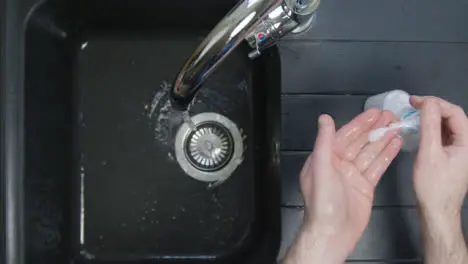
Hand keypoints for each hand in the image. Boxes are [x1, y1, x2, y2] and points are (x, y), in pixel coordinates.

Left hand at [284, 109, 401, 263]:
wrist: (333, 232)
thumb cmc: (322, 201)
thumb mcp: (320, 167)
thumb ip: (324, 142)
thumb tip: (324, 118)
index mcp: (325, 158)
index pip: (344, 136)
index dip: (359, 123)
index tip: (374, 112)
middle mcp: (339, 165)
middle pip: (359, 142)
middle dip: (374, 129)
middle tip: (391, 115)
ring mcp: (353, 175)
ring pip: (370, 153)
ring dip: (383, 139)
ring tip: (398, 126)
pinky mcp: (366, 186)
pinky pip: (377, 167)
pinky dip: (387, 155)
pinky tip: (396, 144)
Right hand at [410, 96, 467, 217]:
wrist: (437, 210)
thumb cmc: (433, 185)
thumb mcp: (428, 153)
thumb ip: (429, 126)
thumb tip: (427, 103)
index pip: (454, 112)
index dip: (435, 103)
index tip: (414, 101)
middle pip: (452, 117)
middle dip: (433, 108)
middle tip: (412, 105)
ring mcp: (461, 150)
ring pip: (448, 125)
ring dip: (431, 118)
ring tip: (413, 114)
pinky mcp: (453, 155)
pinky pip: (444, 135)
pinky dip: (431, 129)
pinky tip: (419, 129)